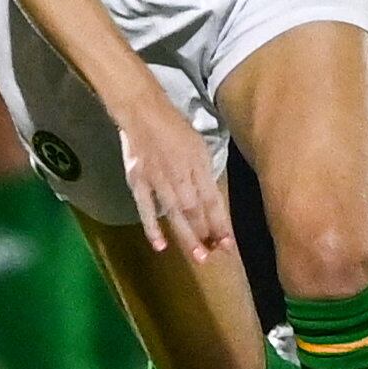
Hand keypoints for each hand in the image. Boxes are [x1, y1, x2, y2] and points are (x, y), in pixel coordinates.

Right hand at [114, 89, 231, 262]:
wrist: (142, 111)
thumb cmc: (173, 126)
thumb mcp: (198, 145)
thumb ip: (204, 172)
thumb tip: (210, 198)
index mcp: (198, 166)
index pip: (213, 201)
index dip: (221, 223)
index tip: (228, 245)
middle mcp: (181, 176)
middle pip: (197, 210)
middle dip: (207, 234)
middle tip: (214, 256)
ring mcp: (158, 181)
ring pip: (176, 213)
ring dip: (187, 236)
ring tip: (198, 257)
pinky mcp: (138, 182)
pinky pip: (146, 208)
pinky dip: (152, 227)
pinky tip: (160, 245)